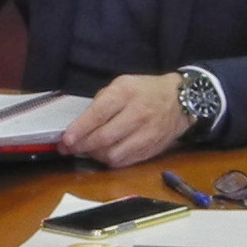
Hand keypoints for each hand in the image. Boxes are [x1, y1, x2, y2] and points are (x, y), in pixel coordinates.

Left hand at [59, 73, 192, 168]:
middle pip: (103, 138)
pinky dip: (109, 160)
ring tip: (87, 149)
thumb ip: (101, 102)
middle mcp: (137, 114)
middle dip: (81, 146)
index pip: (98, 114)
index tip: (65, 140)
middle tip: (68, 148)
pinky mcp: (150, 150)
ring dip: (94, 155)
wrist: (180, 101)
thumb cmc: (146, 91)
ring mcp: (146, 135)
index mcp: (126, 93)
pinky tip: (103, 154)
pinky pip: (124, 162)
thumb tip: (80, 125)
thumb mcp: (122, 84)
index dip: (79, 130)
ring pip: (112, 155)